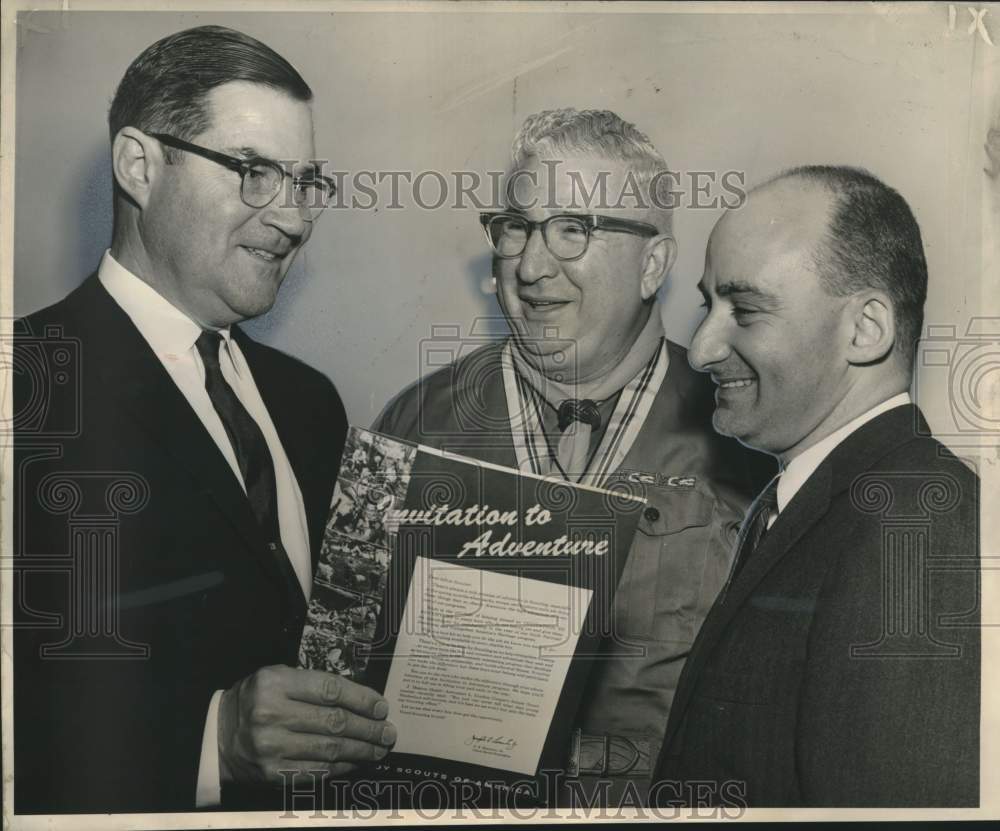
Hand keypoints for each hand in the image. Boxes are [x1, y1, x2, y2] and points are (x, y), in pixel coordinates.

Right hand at [217, 665, 395, 785]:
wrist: (218, 733)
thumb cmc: (256, 699)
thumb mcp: (277, 677)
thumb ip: (313, 685)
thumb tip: (361, 700)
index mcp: (275, 682)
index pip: (330, 690)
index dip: (362, 699)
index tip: (381, 707)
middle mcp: (272, 714)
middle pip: (334, 722)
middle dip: (368, 728)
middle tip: (388, 731)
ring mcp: (271, 746)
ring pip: (330, 749)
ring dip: (361, 750)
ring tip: (379, 748)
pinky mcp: (272, 773)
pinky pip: (316, 771)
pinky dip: (341, 767)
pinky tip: (355, 762)